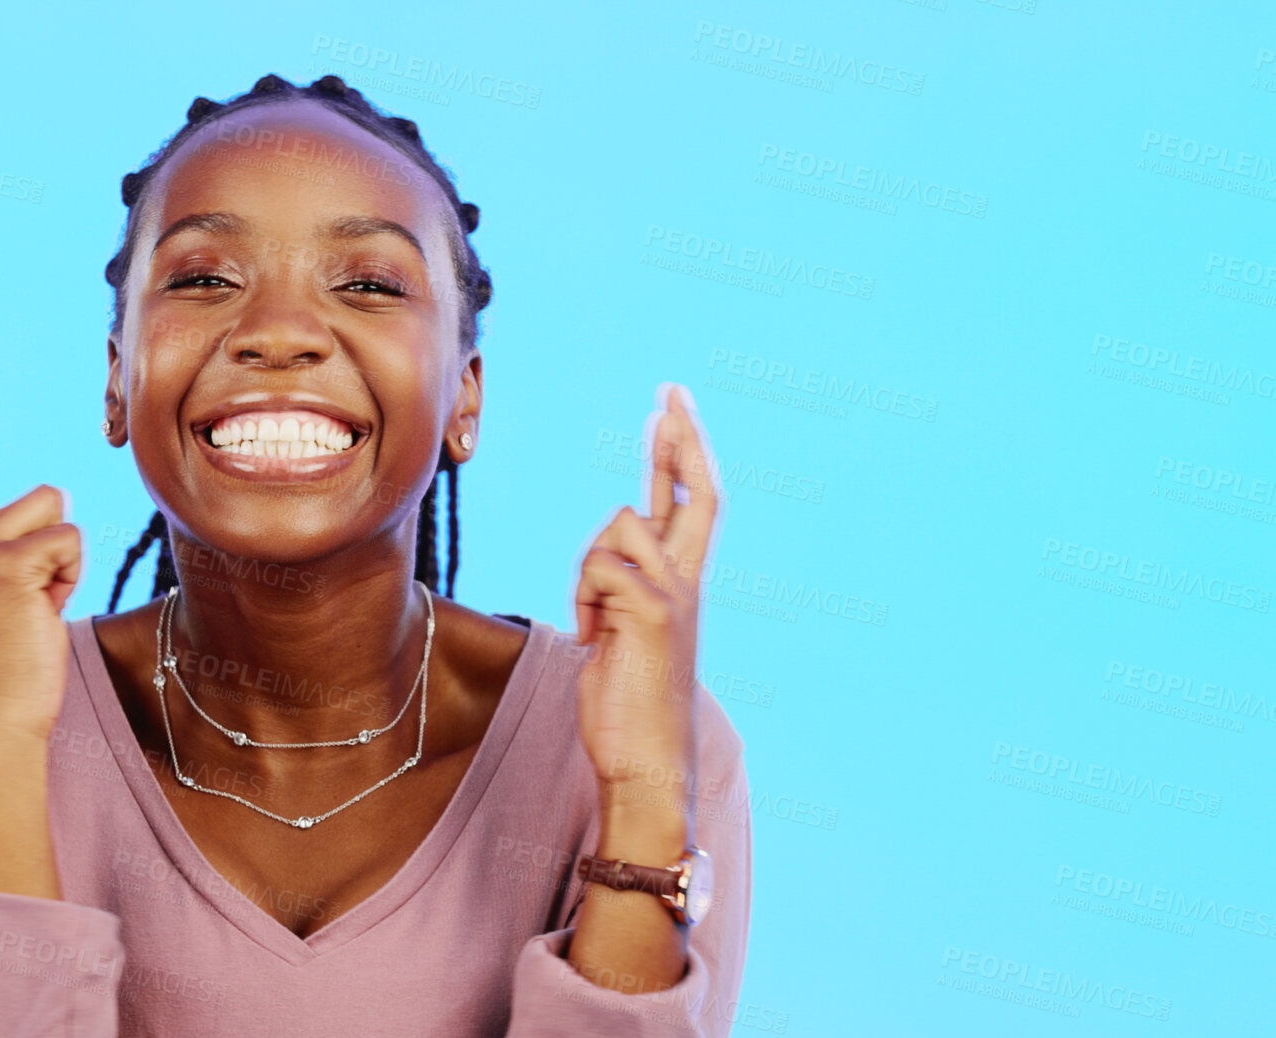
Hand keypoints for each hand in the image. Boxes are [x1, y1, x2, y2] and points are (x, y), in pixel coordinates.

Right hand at [0, 334, 81, 757]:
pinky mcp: (6, 564)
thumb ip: (14, 552)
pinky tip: (48, 610)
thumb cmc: (11, 671)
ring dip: (65, 553)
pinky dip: (72, 574)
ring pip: (53, 506)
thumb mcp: (6, 600)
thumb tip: (52, 521)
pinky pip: (69, 538)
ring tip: (44, 602)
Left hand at [573, 384, 721, 808]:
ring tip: (593, 621)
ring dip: (587, 566)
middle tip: (670, 392)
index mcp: (681, 586)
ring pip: (619, 525)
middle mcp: (687, 583)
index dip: (683, 455)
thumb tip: (609, 558)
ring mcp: (674, 596)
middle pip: (693, 492)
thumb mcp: (622, 633)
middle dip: (679, 439)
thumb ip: (622, 590)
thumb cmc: (628, 706)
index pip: (692, 505)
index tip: (672, 410)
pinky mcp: (651, 611)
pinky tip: (593, 637)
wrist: (647, 762)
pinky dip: (583, 598)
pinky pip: (598, 566)